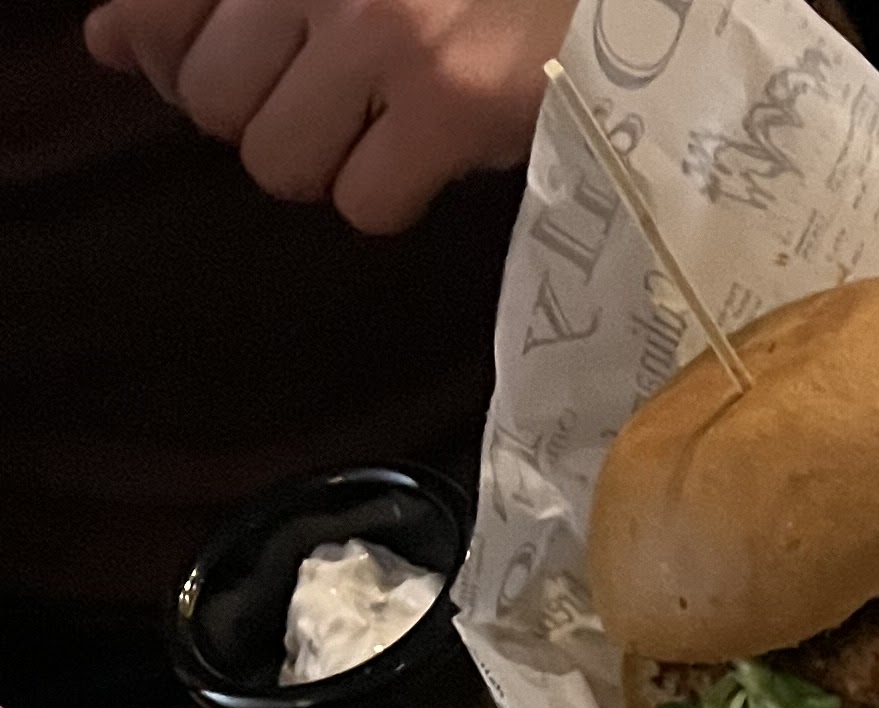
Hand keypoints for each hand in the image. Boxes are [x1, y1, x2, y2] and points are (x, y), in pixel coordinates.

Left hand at [79, 0, 568, 232]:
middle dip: (262, 117)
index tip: (214, 67)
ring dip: (326, 164)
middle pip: (212, 104)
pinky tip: (430, 150)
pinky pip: (364, 202)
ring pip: (280, 161)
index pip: (156, 16)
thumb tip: (111, 43)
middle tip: (331, 98)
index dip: (168, 59)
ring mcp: (382, 33)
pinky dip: (392, 196)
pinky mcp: (451, 102)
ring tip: (383, 125)